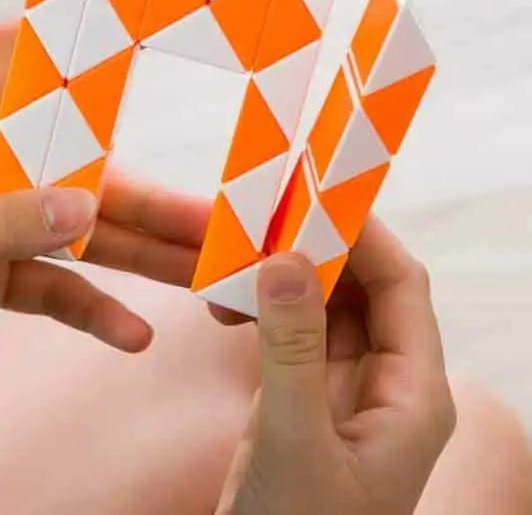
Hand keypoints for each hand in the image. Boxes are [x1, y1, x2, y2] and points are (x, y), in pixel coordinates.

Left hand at [0, 22, 209, 411]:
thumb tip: (85, 202)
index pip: (4, 63)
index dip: (59, 39)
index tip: (129, 30)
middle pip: (72, 169)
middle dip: (140, 193)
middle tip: (212, 216)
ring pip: (75, 231)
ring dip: (135, 253)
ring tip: (201, 274)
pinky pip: (54, 289)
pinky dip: (91, 308)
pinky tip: (132, 333)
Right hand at [217, 218, 456, 514]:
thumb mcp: (292, 442)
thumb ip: (292, 349)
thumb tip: (288, 259)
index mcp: (412, 396)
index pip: (401, 287)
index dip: (363, 234)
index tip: (311, 194)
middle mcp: (387, 385)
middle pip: (363, 287)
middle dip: (315, 249)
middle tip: (259, 218)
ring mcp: (345, 390)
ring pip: (324, 305)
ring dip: (282, 278)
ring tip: (230, 265)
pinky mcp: (306, 397)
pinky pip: (293, 331)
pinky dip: (263, 309)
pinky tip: (225, 306)